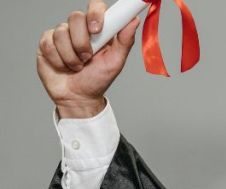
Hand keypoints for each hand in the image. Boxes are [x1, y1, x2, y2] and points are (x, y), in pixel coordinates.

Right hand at [37, 1, 139, 118]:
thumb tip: (134, 20)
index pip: (96, 7)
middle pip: (76, 17)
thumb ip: (125, 40)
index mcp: (98, 30)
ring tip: (77, 67)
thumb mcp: (116, 62)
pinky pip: (49, 43)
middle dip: (82, 42)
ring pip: (61, 32)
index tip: (97, 29)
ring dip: (71, 56)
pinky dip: (59, 60)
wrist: (78, 98)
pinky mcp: (46, 43)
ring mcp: (62, 35)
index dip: (95, 13)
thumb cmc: (97, 80)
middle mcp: (79, 29)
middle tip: (87, 58)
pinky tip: (63, 67)